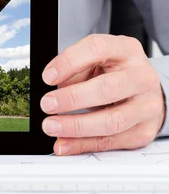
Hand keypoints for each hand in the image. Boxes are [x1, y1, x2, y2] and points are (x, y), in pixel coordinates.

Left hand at [40, 34, 165, 154]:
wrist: (144, 90)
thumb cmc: (113, 72)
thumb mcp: (94, 61)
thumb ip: (73, 71)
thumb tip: (51, 91)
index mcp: (125, 51)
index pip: (97, 49)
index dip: (69, 62)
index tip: (48, 77)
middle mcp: (141, 77)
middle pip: (107, 88)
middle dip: (72, 98)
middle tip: (47, 104)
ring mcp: (146, 105)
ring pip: (112, 121)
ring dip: (76, 126)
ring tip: (51, 126)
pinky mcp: (144, 130)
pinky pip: (111, 142)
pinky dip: (83, 144)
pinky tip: (64, 143)